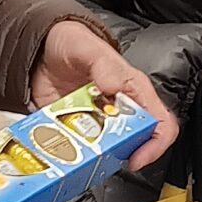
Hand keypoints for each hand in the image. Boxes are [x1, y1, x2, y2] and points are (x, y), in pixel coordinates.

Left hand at [29, 19, 177, 169]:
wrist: (41, 48)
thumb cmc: (72, 43)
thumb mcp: (87, 46)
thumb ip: (103, 64)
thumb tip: (116, 86)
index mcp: (134, 90)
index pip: (160, 123)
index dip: (155, 144)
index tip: (138, 158)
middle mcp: (120, 110)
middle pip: (135, 143)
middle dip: (121, 155)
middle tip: (103, 159)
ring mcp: (97, 122)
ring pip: (106, 152)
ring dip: (93, 159)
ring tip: (77, 155)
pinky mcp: (75, 130)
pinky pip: (77, 151)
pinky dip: (69, 156)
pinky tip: (58, 151)